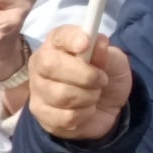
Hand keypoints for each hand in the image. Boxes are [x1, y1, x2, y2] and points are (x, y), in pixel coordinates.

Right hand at [22, 22, 132, 142]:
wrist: (107, 106)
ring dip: (88, 97)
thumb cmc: (106, 76)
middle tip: (101, 80)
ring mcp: (38, 89)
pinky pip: (64, 117)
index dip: (72, 39)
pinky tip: (85, 110)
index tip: (86, 44)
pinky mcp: (41, 113)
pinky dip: (83, 115)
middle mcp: (41, 63)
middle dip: (84, 75)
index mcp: (58, 43)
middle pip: (50, 65)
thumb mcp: (115, 61)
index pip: (59, 36)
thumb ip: (106, 53)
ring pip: (60, 95)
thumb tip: (99, 42)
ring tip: (94, 96)